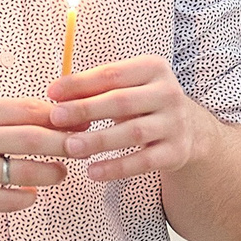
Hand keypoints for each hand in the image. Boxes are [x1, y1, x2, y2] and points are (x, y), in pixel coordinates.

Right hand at [0, 98, 69, 221]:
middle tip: (82, 150)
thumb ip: (9, 117)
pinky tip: (30, 194)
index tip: (79, 125)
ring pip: (27, 172)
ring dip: (52, 174)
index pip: (31, 109)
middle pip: (35, 139)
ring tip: (59, 174)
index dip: (61, 118)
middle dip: (66, 145)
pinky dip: (28, 198)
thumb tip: (59, 118)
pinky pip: (12, 200)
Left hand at [48, 56, 210, 182]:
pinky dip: (118, 168)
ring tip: (71, 148)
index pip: (112, 74)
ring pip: (133, 133)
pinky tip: (93, 172)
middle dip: (86, 110)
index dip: (80, 83)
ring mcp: (175, 123)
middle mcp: (168, 93)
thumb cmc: (144, 104)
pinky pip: (144, 161)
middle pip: (122, 101)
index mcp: (153, 68)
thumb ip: (95, 89)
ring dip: (99, 140)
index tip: (51, 93)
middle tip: (56, 118)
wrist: (189, 130)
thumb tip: (55, 95)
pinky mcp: (177, 151)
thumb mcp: (127, 88)